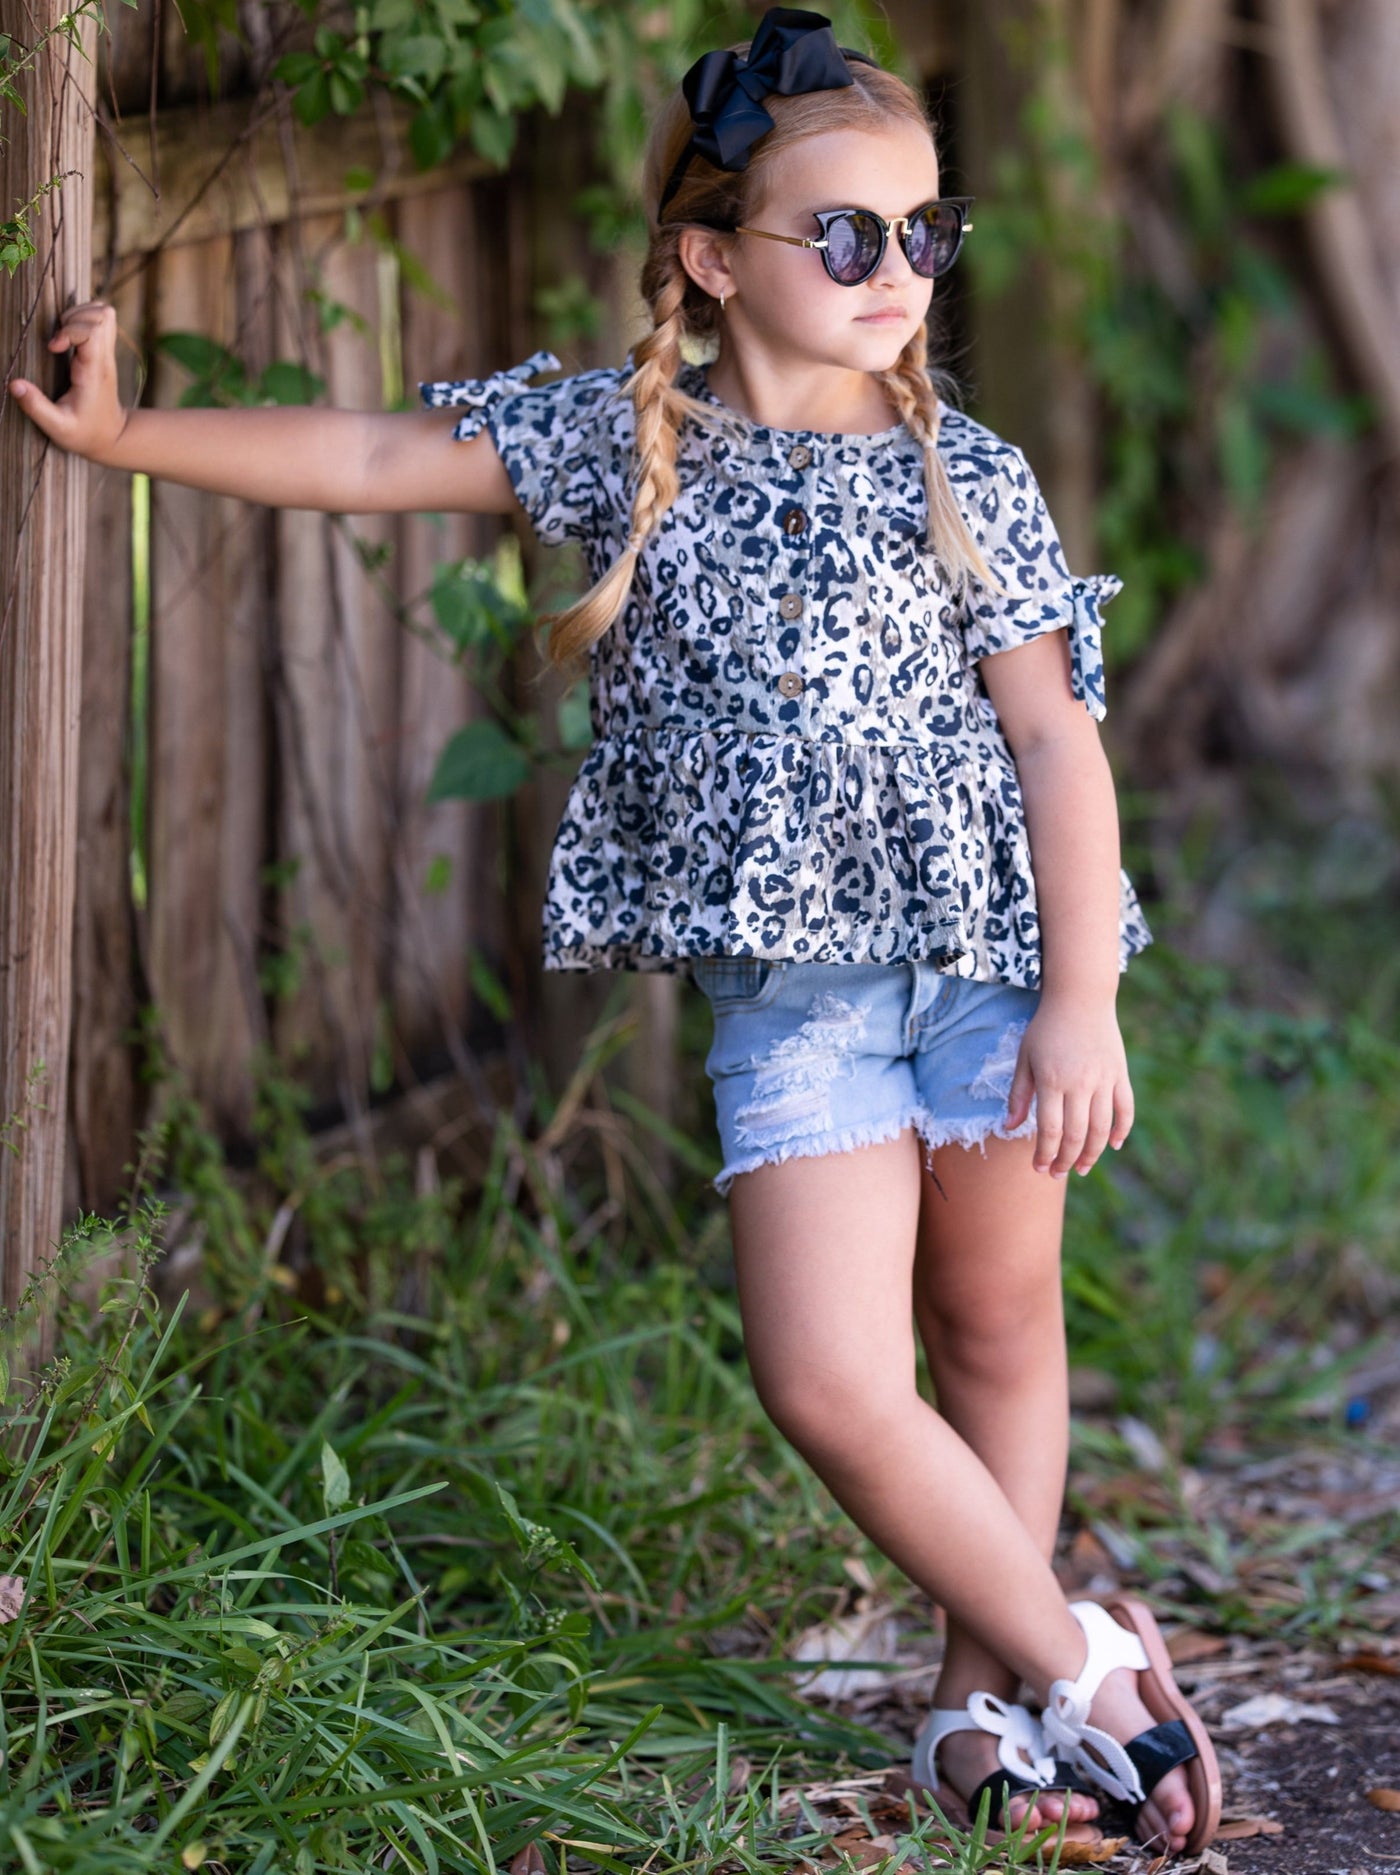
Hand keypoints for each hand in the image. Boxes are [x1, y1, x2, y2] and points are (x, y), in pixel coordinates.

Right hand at [8, 301, 128, 460]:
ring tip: (62, 335)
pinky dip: (83, 318)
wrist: (113, 438)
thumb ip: (36, 406)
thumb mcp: (58, 427)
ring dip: (78, 315)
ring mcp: (107, 353)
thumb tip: (14, 384)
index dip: (69, 331)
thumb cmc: (85, 433)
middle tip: (57, 339)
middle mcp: (104, 357)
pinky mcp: (104, 351)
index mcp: (94, 371)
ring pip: (103, 313)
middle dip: (73, 317)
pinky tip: (69, 335)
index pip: (92, 331)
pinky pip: (101, 320)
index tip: (53, 348)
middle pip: (100, 315)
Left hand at [1005, 996, 1133, 1177]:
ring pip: (1102, 1127)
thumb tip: (1009, 1128)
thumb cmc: (1046, 1028)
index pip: (1051, 1129)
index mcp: (1053, 1080)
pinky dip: (1121, 1130)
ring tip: (1082, 1168)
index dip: (1045, 1153)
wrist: (1080, 998)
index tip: (1039, 1167)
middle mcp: (1081, 1083)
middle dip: (1067, 1160)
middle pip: (1077, 1134)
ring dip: (1092, 1153)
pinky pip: (1126, 1109)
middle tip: (1057, 1173)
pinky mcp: (1120, 1074)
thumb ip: (1019, 1095)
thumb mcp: (1025, 1057)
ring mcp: (1104, 1079)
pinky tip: (1112, 1145)